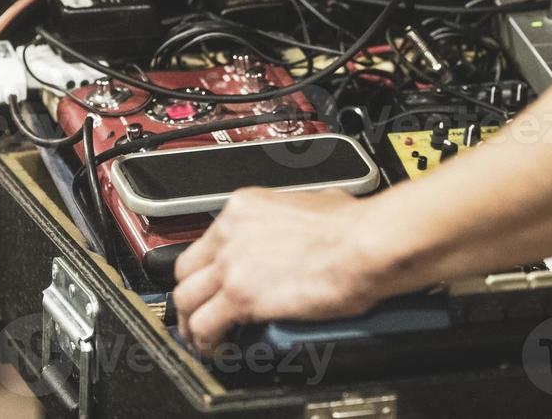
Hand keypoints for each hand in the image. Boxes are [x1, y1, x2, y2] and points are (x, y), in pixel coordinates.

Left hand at [173, 189, 386, 351]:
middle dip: (190, 297)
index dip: (205, 270)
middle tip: (199, 314)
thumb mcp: (311, 202)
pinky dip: (207, 342)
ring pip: (186, 301)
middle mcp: (230, 233)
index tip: (211, 284)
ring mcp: (232, 265)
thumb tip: (300, 226)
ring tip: (204, 340)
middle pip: (186, 272)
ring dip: (192, 324)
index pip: (203, 243)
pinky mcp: (241, 297)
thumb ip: (290, 216)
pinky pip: (205, 326)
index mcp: (244, 208)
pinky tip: (217, 349)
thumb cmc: (353, 225)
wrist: (365, 243)